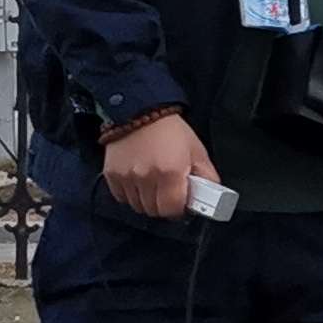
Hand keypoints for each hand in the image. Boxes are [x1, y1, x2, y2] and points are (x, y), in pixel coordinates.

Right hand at [103, 113, 218, 221]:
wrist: (140, 111)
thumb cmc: (172, 131)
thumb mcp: (197, 151)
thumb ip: (206, 176)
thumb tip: (211, 197)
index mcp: (170, 172)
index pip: (172, 209)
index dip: (178, 210)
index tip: (181, 205)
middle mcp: (146, 177)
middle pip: (153, 211)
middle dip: (163, 206)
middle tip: (168, 194)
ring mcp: (126, 176)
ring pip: (137, 206)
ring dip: (146, 201)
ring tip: (154, 185)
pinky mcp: (111, 174)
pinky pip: (121, 197)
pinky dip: (130, 194)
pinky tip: (138, 182)